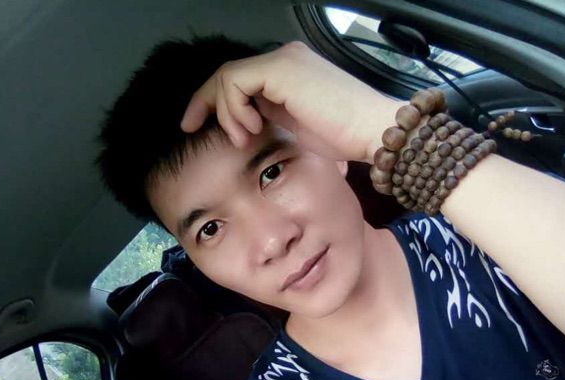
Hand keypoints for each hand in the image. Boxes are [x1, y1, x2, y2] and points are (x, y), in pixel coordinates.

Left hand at [181, 41, 401, 162]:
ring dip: (226, 112)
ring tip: (244, 136)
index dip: (212, 102)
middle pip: (227, 75)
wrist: (372, 132)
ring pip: (228, 78)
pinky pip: (235, 82)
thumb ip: (272, 117)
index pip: (239, 80)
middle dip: (204, 103)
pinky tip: (249, 127)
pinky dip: (232, 108)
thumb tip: (248, 122)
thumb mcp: (297, 128)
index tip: (195, 126)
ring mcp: (283, 61)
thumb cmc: (345, 137)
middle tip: (192, 128)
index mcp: (289, 72)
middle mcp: (284, 58)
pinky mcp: (281, 70)